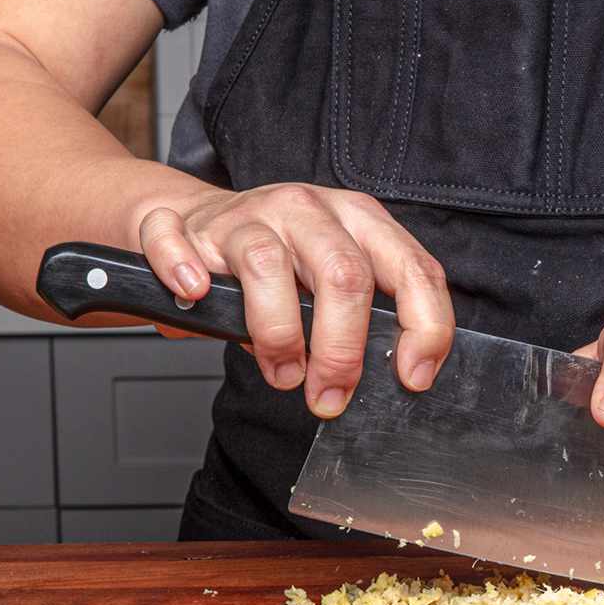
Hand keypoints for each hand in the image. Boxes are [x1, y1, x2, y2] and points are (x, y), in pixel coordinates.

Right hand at [137, 182, 453, 418]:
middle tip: (330, 395)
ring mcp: (250, 214)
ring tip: (281, 372)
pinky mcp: (195, 226)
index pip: (411, 267)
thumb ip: (362, 315)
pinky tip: (196, 293)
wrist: (199, 221)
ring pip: (269, 266)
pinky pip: (180, 242)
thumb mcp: (331, 276)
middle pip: (343, 274)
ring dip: (277, 336)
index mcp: (357, 219)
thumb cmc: (276, 261)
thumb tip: (394, 374)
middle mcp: (309, 209)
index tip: (414, 375)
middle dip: (342, 350)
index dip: (423, 324)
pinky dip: (184, 269)